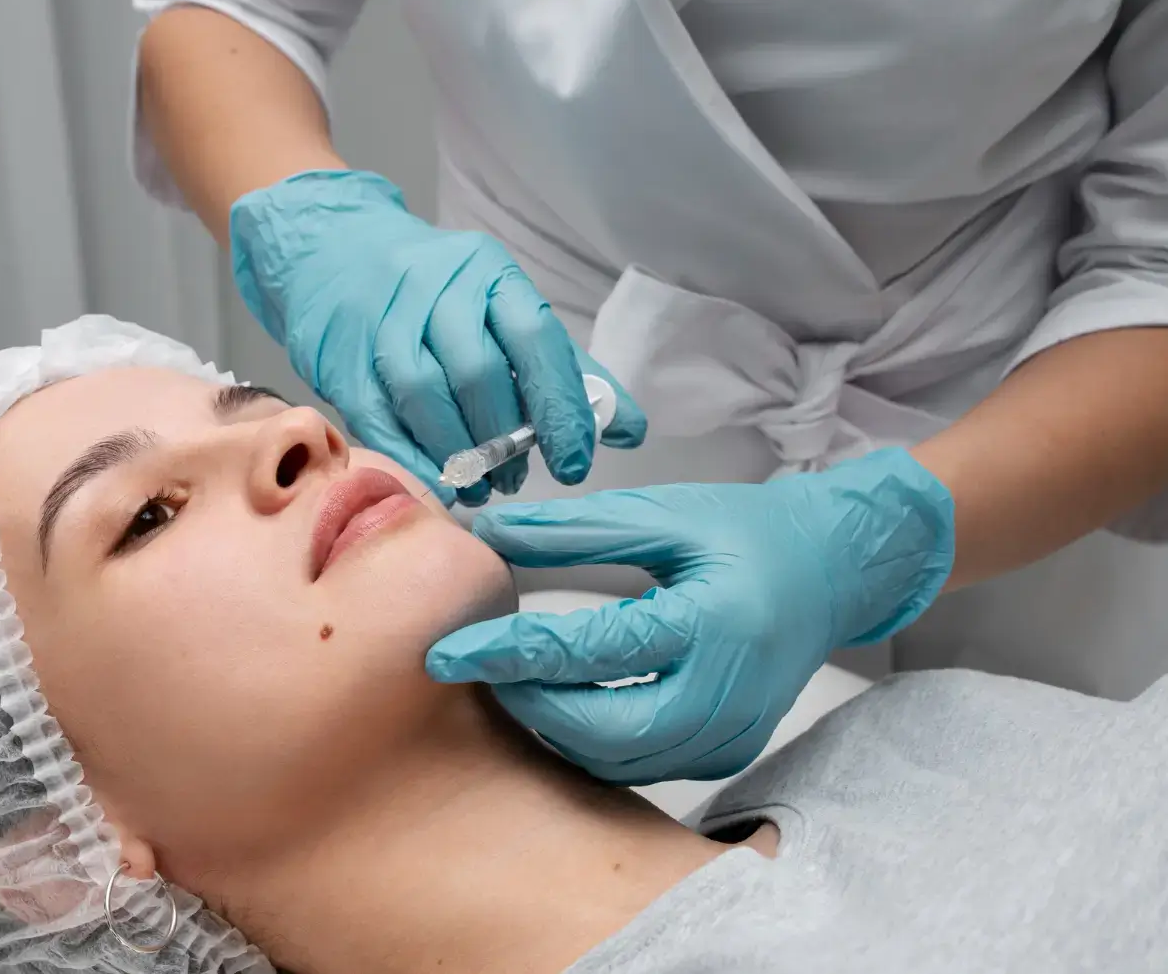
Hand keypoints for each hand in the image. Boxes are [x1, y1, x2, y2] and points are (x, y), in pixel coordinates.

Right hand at [229, 170, 646, 505]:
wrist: (334, 251)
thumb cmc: (436, 293)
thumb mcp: (503, 309)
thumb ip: (564, 368)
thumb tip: (628, 427)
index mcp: (489, 275)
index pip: (536, 339)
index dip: (560, 407)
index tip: (574, 461)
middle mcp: (437, 290)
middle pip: (478, 373)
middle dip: (504, 439)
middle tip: (517, 477)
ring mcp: (384, 322)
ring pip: (426, 396)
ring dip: (458, 454)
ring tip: (478, 485)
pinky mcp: (342, 356)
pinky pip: (379, 415)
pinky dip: (412, 456)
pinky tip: (434, 479)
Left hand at [426, 449, 953, 782]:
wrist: (831, 571)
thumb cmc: (750, 535)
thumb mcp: (661, 514)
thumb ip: (572, 529)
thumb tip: (488, 534)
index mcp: (714, 622)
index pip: (594, 650)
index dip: (513, 652)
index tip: (448, 650)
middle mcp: (729, 693)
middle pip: (604, 731)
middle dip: (527, 705)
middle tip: (475, 672)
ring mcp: (732, 734)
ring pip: (619, 761)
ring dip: (553, 729)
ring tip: (510, 684)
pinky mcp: (727, 752)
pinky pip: (643, 767)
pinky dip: (592, 743)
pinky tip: (559, 706)